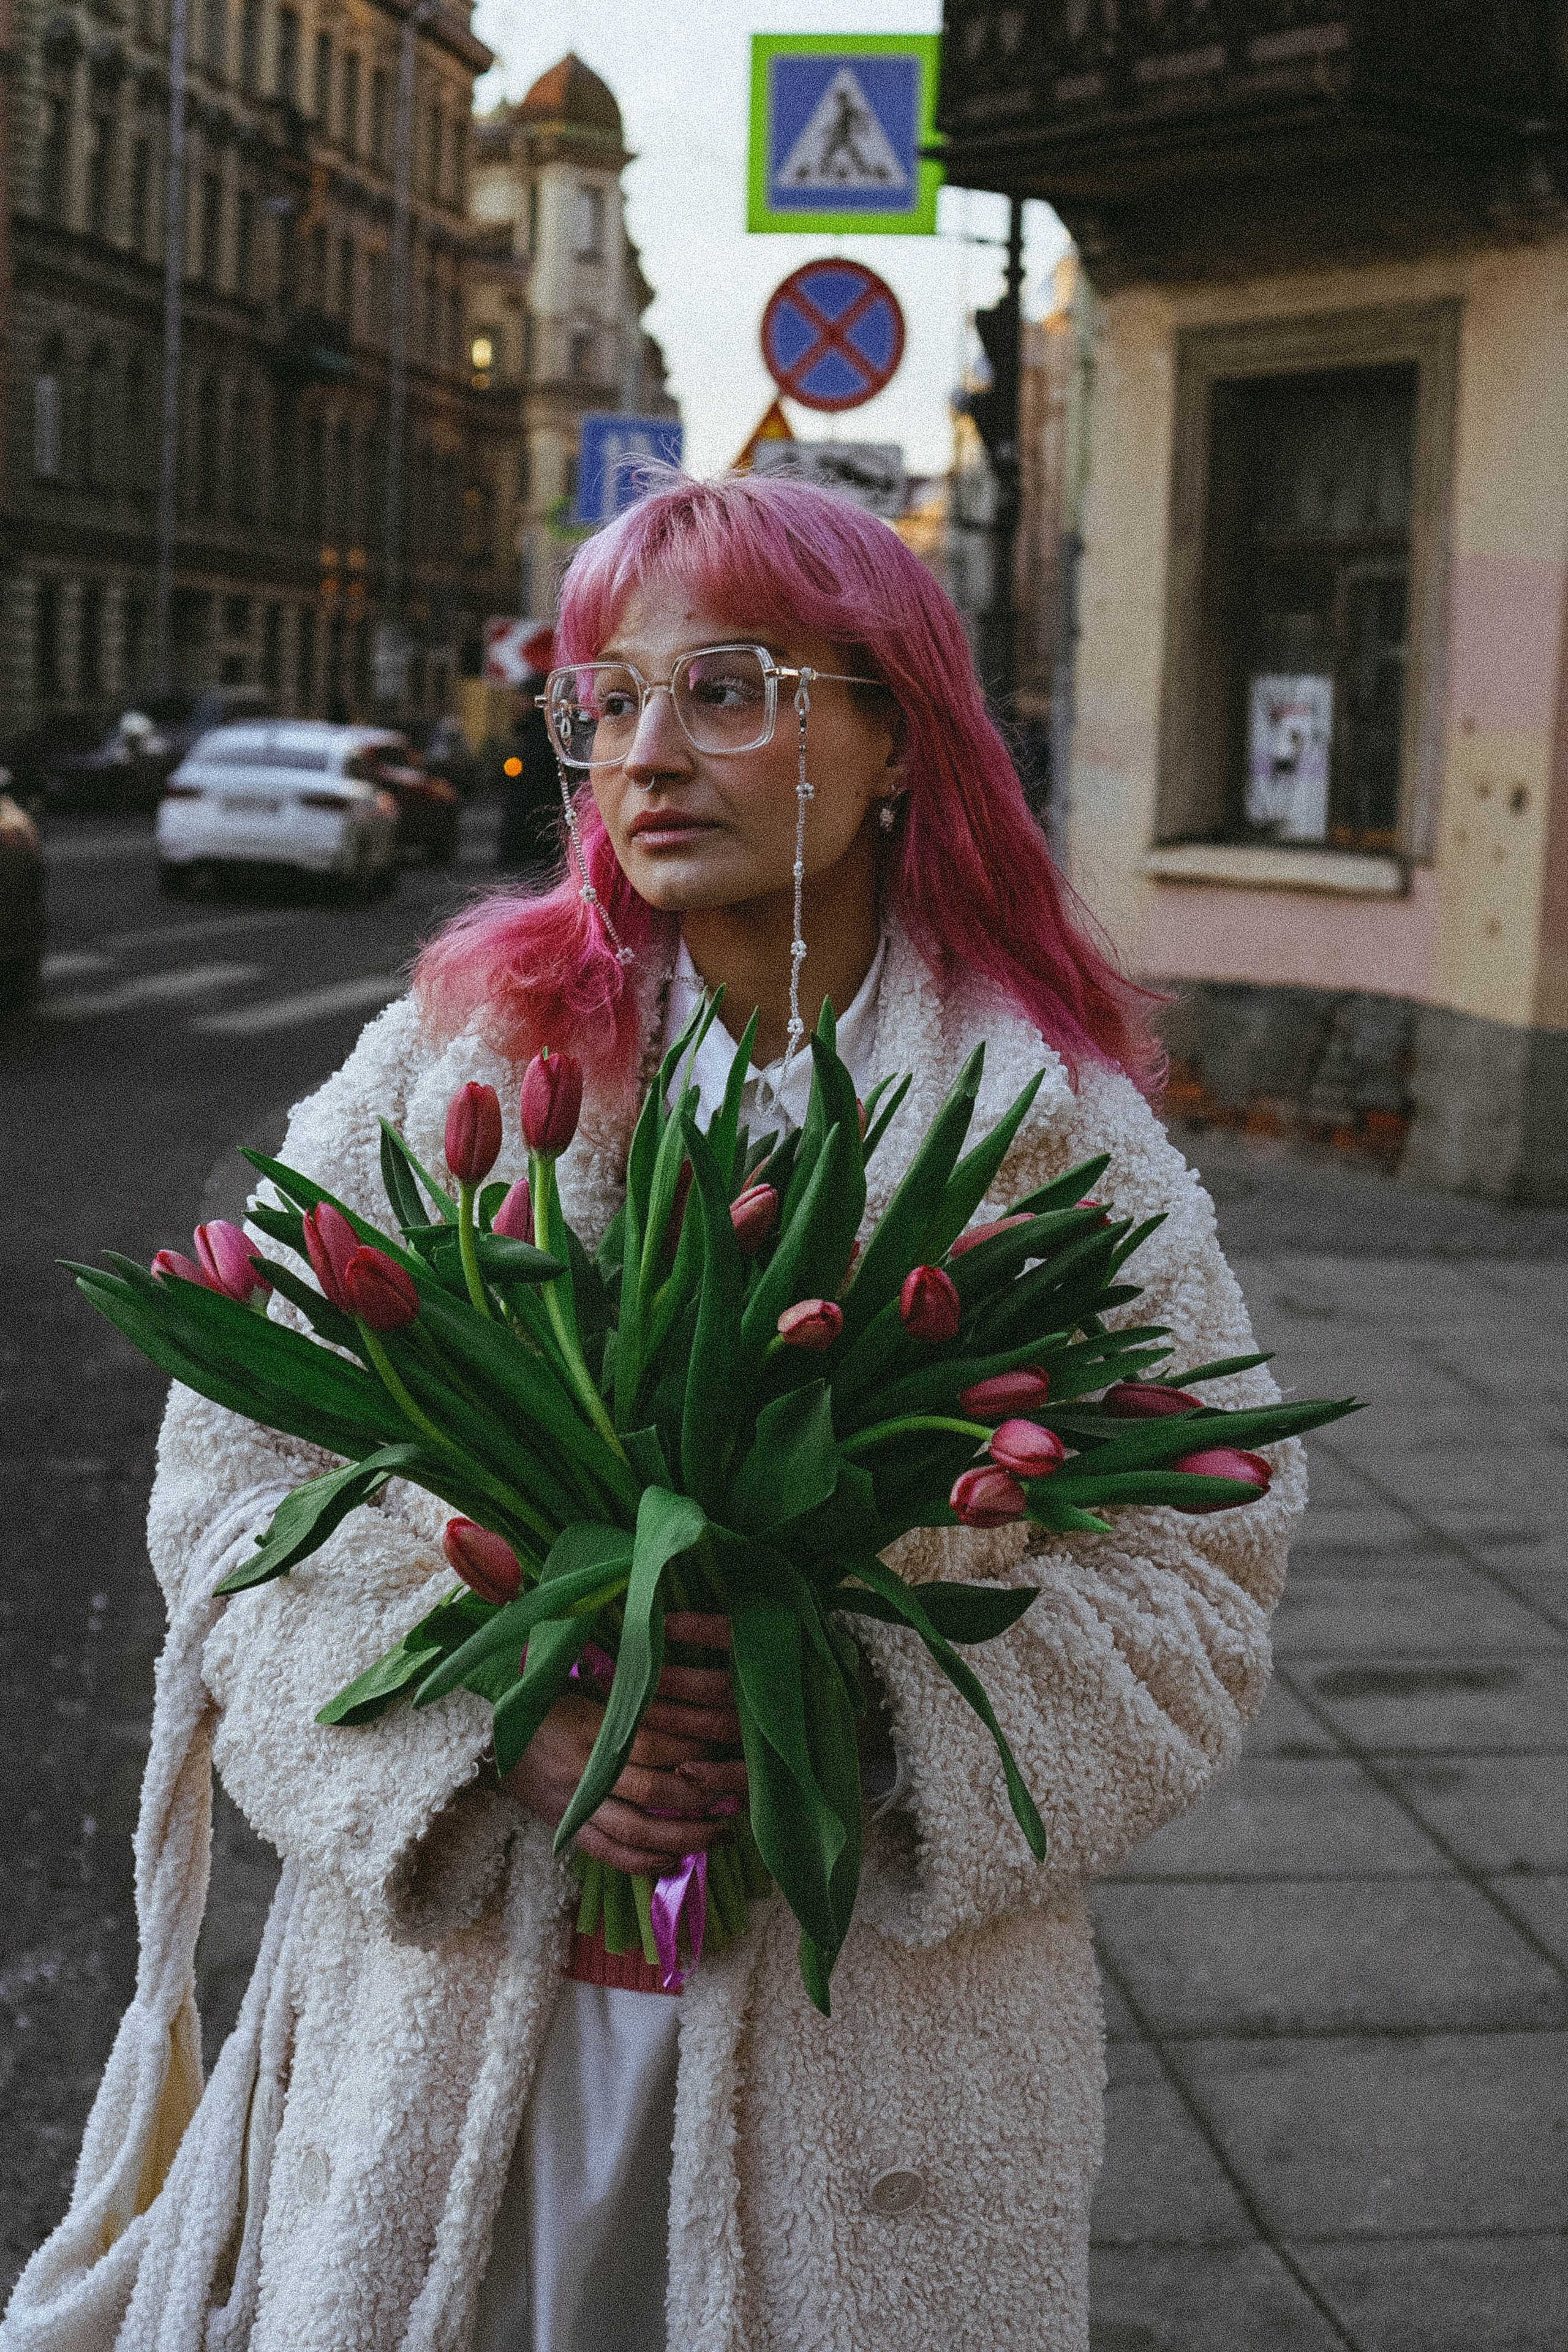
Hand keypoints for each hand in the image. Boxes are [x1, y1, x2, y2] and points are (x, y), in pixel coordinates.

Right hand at [501, 1610, 749, 1876]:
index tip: (725, 1753)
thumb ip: (625, 1698)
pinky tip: (673, 1861)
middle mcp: (583, 1767)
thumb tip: (684, 1696)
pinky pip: (607, 1853)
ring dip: (681, 1837)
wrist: (482, 1737)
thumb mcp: (581, 1688)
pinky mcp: (565, 1824)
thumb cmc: (541, 1703)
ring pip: (633, 1830)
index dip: (691, 1751)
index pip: (651, 1740)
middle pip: (650, 1789)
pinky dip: (642, 1862)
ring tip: (719, 1837)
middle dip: (698, 1799)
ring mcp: (573, 1801)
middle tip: (734, 1800)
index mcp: (589, 1725)